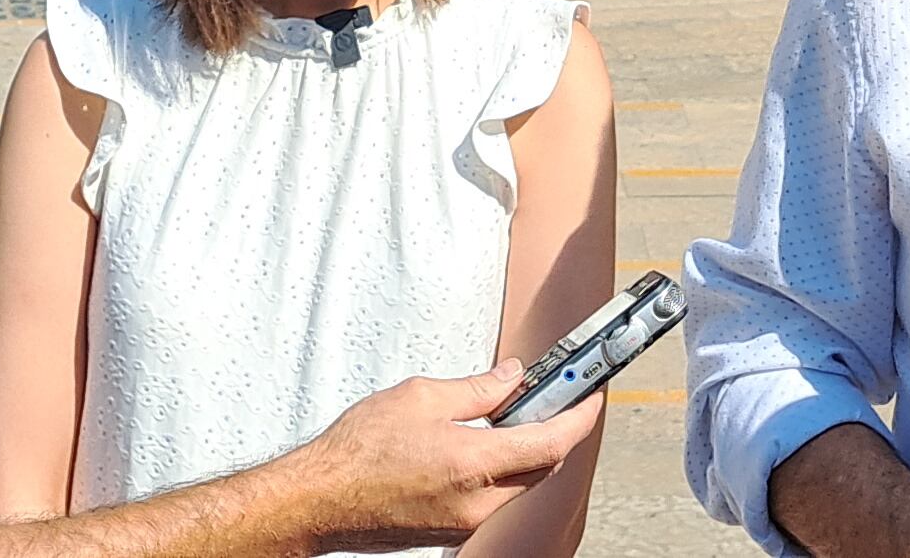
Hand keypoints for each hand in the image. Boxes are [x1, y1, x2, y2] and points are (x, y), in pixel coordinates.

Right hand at [289, 370, 601, 548]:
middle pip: (540, 468)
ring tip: (509, 416)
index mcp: (473, 465)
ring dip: (523, 452)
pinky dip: (497, 471)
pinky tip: (478, 447)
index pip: (551, 443)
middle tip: (554, 398)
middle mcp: (475, 503)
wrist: (317, 501)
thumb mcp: (420, 397)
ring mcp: (463, 523)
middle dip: (554, 432)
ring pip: (516, 485)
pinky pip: (490, 499)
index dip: (579, 417)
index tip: (591, 396)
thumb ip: (476, 389)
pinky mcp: (448, 530)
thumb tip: (511, 378)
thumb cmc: (356, 453)